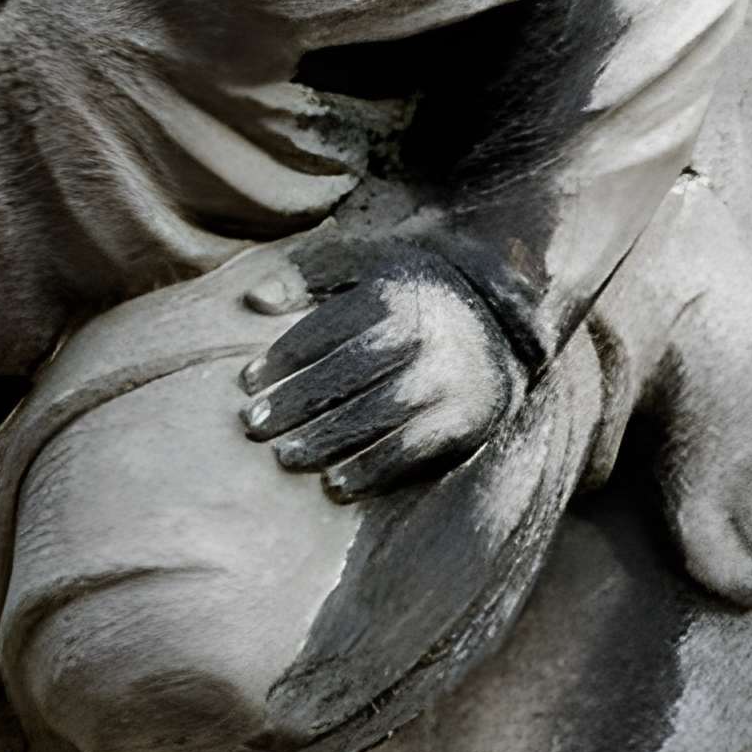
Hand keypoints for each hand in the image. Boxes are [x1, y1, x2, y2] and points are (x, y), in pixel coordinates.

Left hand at [235, 241, 528, 501]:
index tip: (246, 382)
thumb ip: (308, 276)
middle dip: (296, 401)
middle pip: (348, 372)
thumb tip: (255, 300)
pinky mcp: (466, 419)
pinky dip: (372, 469)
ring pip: (377, 413)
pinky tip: (335, 484)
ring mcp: (448, 379)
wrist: (504, 326)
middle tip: (253, 424)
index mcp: (393, 294)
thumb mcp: (366, 267)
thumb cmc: (412, 296)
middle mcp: (424, 335)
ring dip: (327, 439)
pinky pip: (412, 449)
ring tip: (285, 457)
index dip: (282, 357)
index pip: (326, 330)